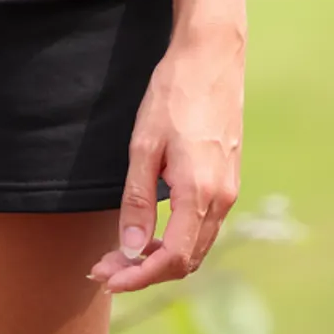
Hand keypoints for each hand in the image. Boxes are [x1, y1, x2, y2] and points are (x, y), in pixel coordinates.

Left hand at [89, 20, 244, 293]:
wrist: (212, 57)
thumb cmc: (175, 93)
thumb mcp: (144, 144)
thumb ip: (137, 199)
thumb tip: (129, 248)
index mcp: (200, 192)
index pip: (172, 258)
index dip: (139, 276)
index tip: (108, 277)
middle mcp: (221, 198)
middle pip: (185, 259)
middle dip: (145, 271)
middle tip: (105, 266)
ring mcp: (229, 189)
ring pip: (196, 244)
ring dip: (161, 256)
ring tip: (122, 252)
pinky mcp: (228, 178)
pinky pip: (204, 225)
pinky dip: (177, 238)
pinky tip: (151, 229)